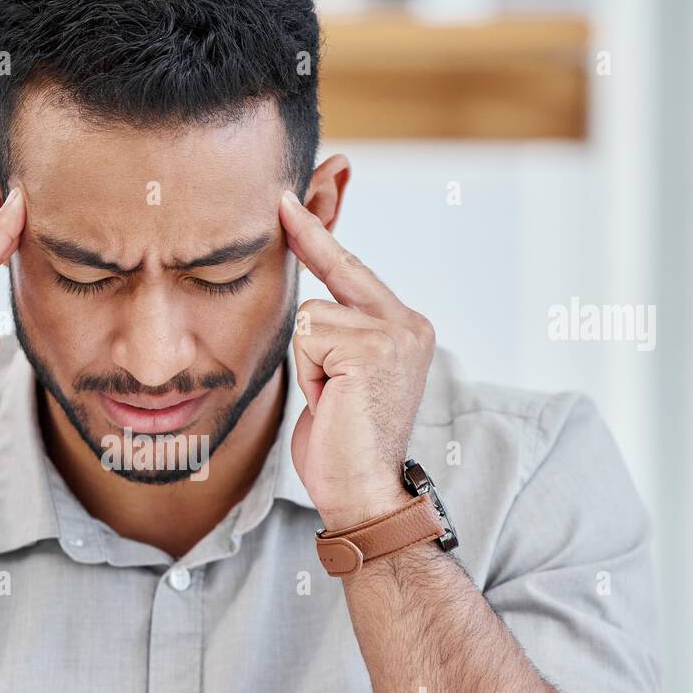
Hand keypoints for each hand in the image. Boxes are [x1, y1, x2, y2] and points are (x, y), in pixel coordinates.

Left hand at [279, 188, 435, 531]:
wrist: (362, 492)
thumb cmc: (340, 443)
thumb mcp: (338, 375)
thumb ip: (334, 332)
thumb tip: (308, 297)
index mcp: (405, 328)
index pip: (354, 270)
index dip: (320, 236)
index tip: (291, 199)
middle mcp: (409, 324)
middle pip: (337, 271)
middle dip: (310, 246)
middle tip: (283, 207)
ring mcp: (396, 333)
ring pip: (311, 314)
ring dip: (306, 362)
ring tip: (329, 397)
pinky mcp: (374, 347)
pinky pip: (309, 335)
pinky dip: (307, 372)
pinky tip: (329, 400)